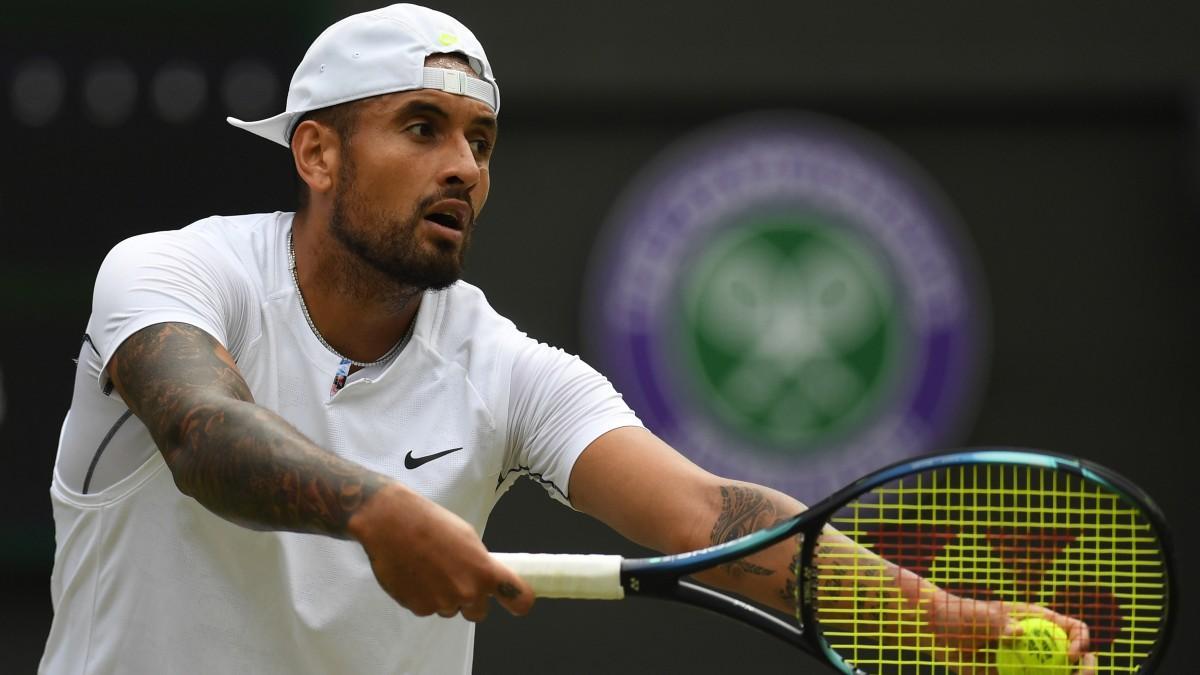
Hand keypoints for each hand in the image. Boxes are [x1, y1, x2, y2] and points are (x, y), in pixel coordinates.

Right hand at [348, 483, 534, 620]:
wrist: (391, 524)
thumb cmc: (431, 523)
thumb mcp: (468, 537)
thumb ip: (481, 563)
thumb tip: (485, 577)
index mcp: (485, 572)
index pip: (520, 600)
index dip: (519, 601)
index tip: (515, 600)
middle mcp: (467, 593)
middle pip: (478, 612)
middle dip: (471, 600)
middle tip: (455, 576)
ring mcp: (442, 603)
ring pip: (450, 609)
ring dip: (444, 596)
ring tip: (429, 568)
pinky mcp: (419, 608)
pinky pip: (428, 608)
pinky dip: (424, 596)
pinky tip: (415, 574)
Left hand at [927, 592, 1095, 673]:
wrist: (939, 631)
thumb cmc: (961, 615)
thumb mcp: (980, 616)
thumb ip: (998, 623)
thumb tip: (1018, 633)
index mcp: (1040, 621)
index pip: (1075, 629)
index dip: (1082, 642)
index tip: (1072, 655)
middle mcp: (1041, 642)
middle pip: (1076, 659)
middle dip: (1086, 671)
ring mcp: (1031, 661)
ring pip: (1056, 674)